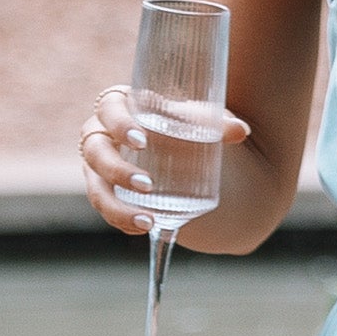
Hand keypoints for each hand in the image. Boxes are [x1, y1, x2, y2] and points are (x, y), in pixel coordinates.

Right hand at [79, 80, 247, 242]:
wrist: (179, 143)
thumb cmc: (183, 122)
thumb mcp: (199, 120)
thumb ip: (218, 123)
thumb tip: (241, 131)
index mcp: (120, 106)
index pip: (108, 107)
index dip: (119, 124)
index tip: (142, 140)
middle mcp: (102, 134)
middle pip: (94, 150)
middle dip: (117, 170)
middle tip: (148, 185)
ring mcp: (99, 165)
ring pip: (95, 187)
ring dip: (116, 207)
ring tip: (147, 221)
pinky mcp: (104, 189)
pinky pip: (105, 207)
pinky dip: (121, 220)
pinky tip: (142, 230)